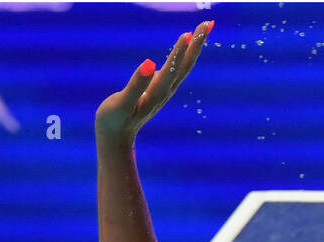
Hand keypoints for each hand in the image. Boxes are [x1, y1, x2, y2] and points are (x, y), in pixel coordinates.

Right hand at [95, 20, 213, 143]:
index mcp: (157, 93)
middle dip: (197, 44)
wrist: (116, 137)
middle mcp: (165, 91)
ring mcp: (164, 90)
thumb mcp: (122, 104)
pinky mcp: (160, 89)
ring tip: (203, 28)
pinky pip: (177, 68)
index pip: (172, 69)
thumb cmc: (115, 120)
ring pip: (184, 66)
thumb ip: (136, 85)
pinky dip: (184, 54)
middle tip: (208, 23)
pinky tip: (187, 45)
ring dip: (194, 47)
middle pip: (186, 65)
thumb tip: (149, 63)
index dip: (180, 51)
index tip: (188, 33)